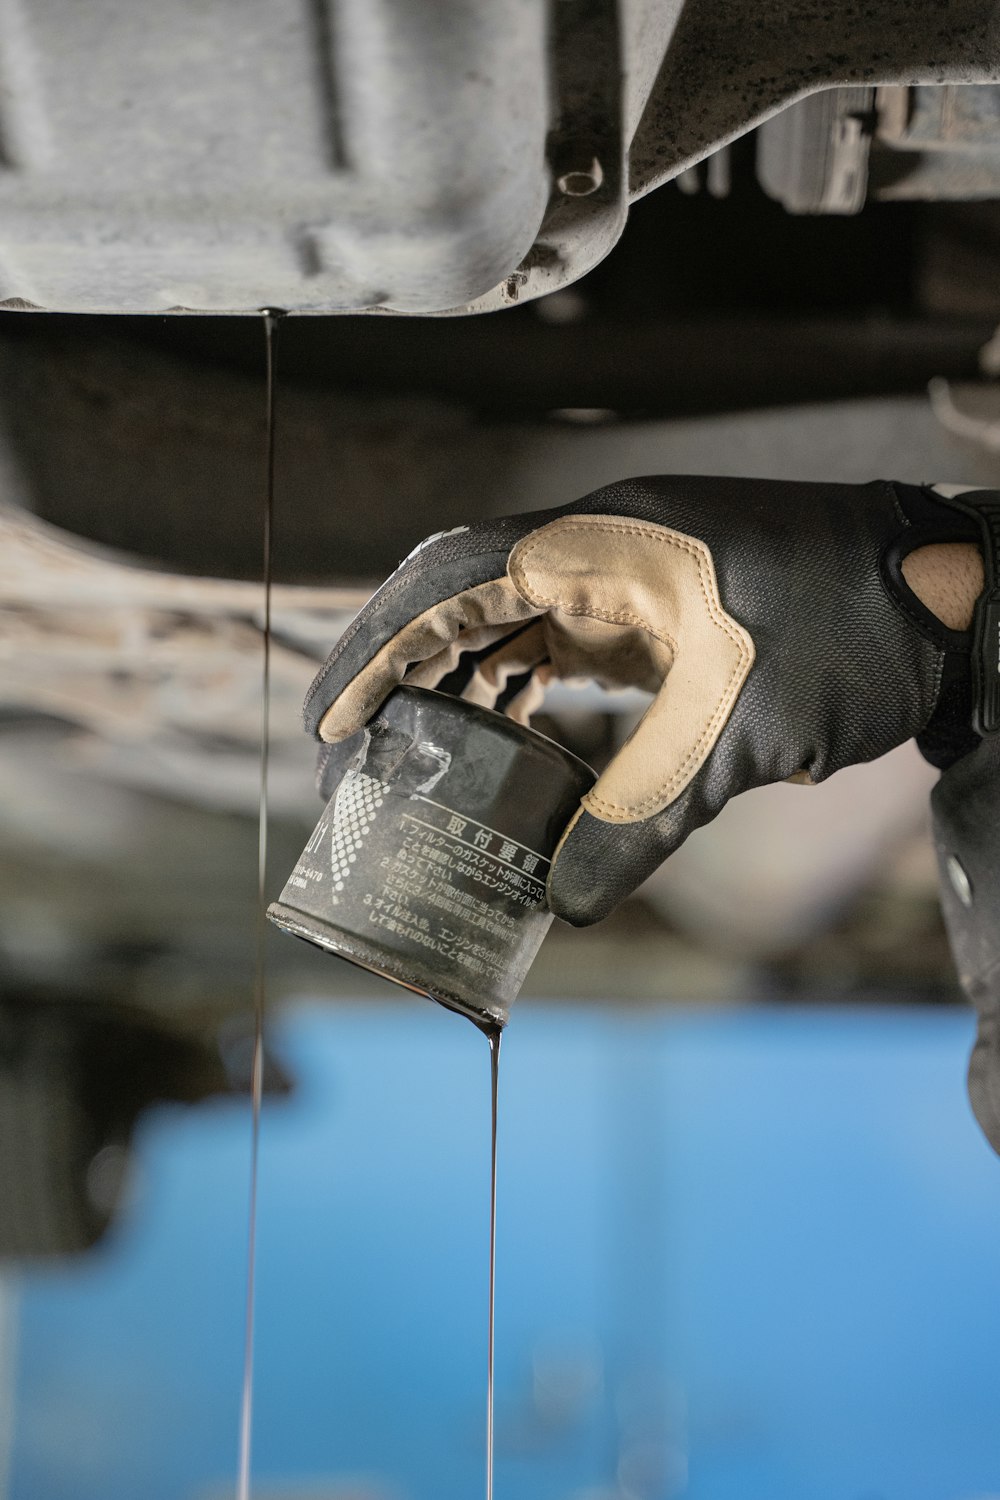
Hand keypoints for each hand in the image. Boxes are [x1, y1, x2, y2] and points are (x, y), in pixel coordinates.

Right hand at [305, 475, 983, 924]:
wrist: (951, 600)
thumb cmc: (856, 636)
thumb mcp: (742, 734)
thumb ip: (644, 815)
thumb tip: (566, 902)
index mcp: (610, 544)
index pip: (457, 579)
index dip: (380, 646)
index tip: (332, 719)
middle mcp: (606, 546)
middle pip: (463, 596)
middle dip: (399, 670)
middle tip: (349, 753)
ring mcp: (633, 574)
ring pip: (508, 620)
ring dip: (454, 683)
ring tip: (410, 760)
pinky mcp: (661, 608)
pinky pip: (561, 641)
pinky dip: (519, 688)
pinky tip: (501, 740)